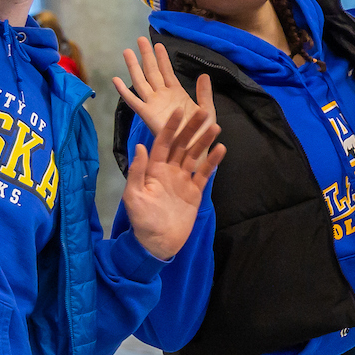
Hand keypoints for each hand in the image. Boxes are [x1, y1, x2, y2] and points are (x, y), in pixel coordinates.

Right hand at [111, 41, 215, 144]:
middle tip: (140, 39)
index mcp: (177, 94)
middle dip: (146, 56)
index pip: (167, 71)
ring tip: (127, 51)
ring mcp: (153, 104)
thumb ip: (204, 92)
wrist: (195, 148)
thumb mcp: (207, 109)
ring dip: (134, 67)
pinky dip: (124, 91)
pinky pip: (133, 101)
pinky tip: (116, 80)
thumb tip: (203, 75)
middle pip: (152, 72)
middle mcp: (162, 96)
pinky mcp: (147, 115)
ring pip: (141, 81)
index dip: (162, 58)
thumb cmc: (202, 132)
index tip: (158, 44)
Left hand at [122, 102, 225, 260]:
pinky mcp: (195, 191)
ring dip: (204, 142)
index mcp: (153, 169)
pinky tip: (221, 149)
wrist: (158, 243)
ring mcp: (183, 180)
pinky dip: (212, 161)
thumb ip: (137, 171)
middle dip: (191, 129)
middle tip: (203, 112)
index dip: (170, 127)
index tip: (178, 112)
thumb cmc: (142, 220)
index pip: (162, 142)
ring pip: (195, 156)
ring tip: (215, 127)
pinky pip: (205, 173)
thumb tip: (141, 146)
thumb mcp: (133, 196)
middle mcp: (169, 170)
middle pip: (182, 145)